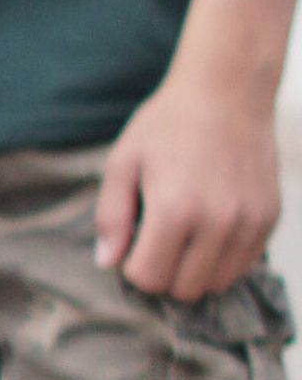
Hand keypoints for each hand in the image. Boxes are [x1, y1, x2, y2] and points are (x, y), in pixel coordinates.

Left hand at [96, 67, 280, 299]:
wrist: (228, 91)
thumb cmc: (168, 124)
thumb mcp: (124, 161)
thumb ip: (111, 215)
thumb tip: (107, 262)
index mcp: (175, 210)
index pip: (149, 277)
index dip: (133, 267)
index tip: (132, 244)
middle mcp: (217, 222)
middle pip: (184, 288)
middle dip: (163, 273)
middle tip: (156, 242)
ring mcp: (249, 222)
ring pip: (218, 283)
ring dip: (195, 270)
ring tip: (183, 237)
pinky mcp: (270, 218)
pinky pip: (245, 264)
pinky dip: (224, 258)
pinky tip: (210, 228)